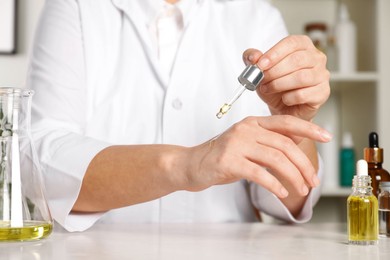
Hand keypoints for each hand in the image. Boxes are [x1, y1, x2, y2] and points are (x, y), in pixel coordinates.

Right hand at [185, 115, 331, 197]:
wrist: (193, 164)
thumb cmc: (223, 156)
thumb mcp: (248, 143)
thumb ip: (270, 140)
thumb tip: (299, 138)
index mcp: (253, 123)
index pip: (286, 122)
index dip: (309, 128)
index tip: (327, 137)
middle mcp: (246, 129)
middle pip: (284, 145)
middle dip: (303, 165)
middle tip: (313, 181)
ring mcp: (236, 144)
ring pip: (275, 159)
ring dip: (293, 176)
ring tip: (301, 190)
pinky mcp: (228, 161)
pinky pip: (259, 173)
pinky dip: (274, 184)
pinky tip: (281, 192)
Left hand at [243, 35, 329, 120]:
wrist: (284, 108)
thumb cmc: (275, 86)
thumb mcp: (260, 70)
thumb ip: (253, 59)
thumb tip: (253, 56)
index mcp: (303, 46)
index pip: (292, 42)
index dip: (275, 53)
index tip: (260, 64)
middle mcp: (316, 58)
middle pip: (297, 60)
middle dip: (275, 71)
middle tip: (262, 79)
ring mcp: (322, 75)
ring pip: (301, 77)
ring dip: (279, 84)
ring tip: (268, 89)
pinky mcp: (322, 93)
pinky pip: (304, 94)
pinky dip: (289, 98)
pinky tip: (284, 99)